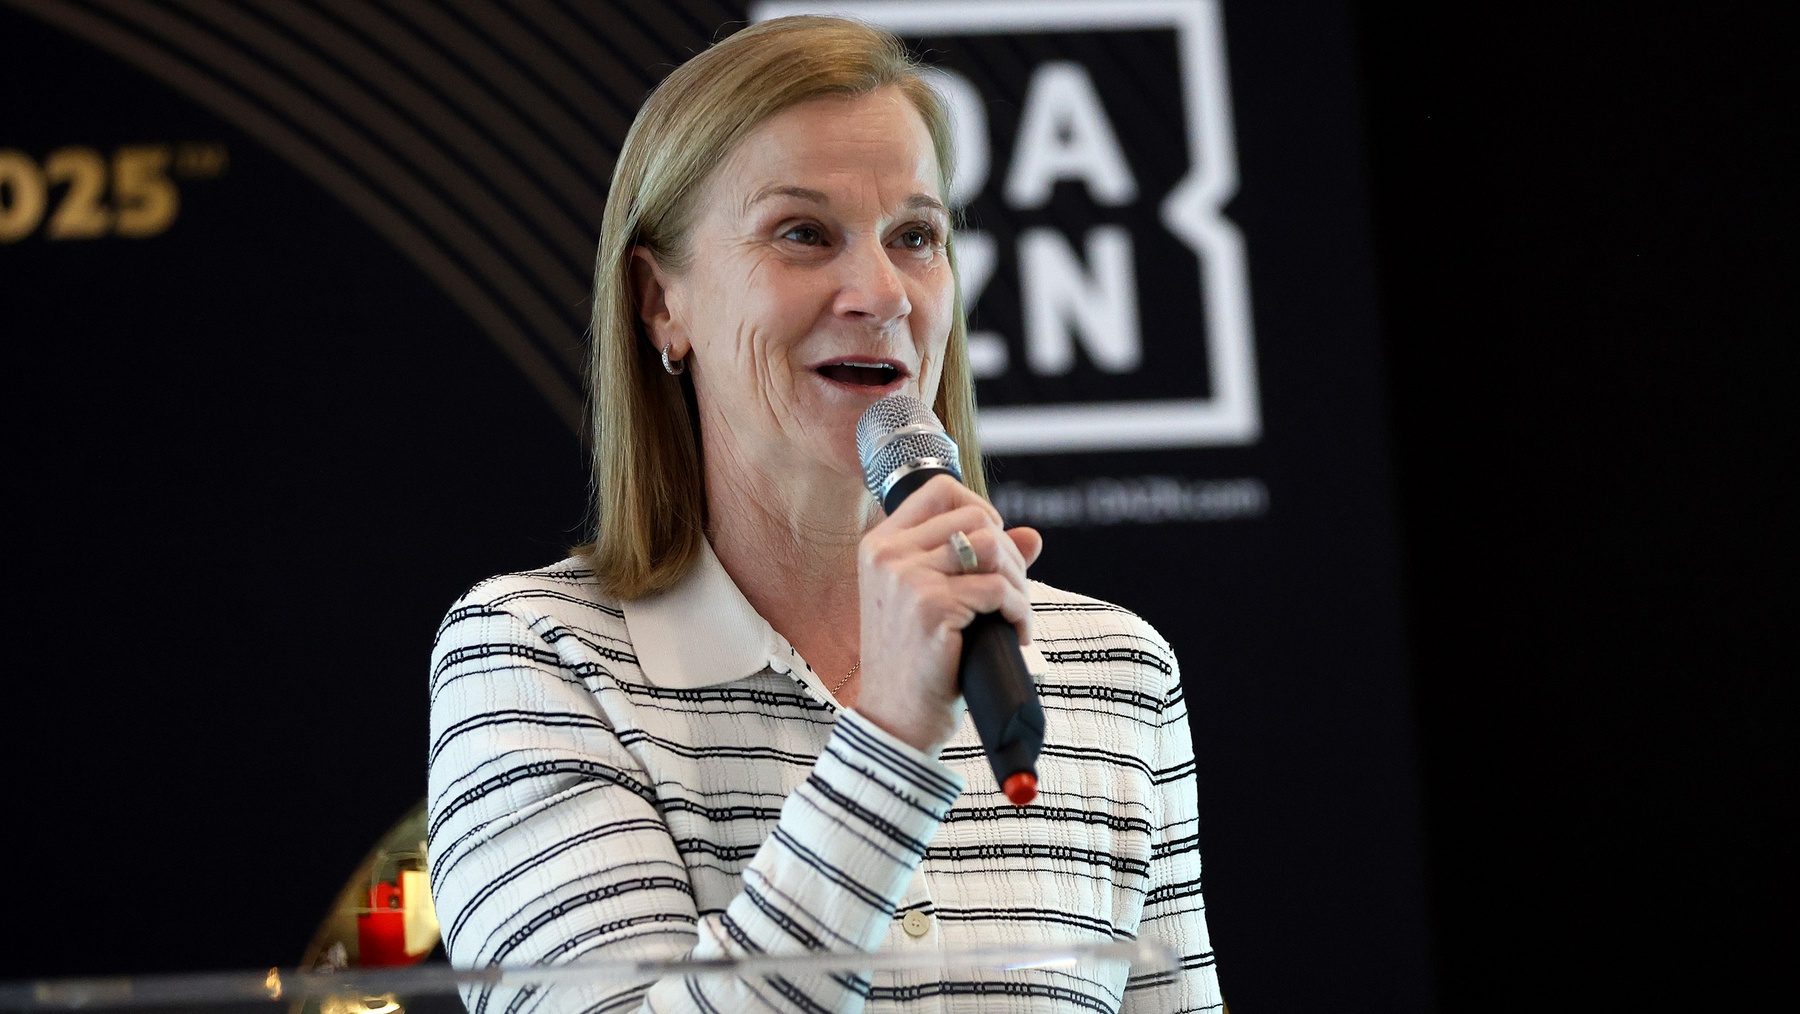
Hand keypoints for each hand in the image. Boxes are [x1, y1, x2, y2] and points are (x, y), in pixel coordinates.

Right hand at [854, 474, 1043, 754]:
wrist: (895, 721)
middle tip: (1011, 594)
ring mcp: (907, 579)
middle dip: (1008, 553)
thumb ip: (977, 562)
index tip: (993, 550)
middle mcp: (887, 554)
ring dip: (1017, 580)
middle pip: (976, 516)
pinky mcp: (932, 607)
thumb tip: (1032, 536)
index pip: (940, 490)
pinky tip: (1016, 634)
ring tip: (1015, 612)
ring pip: (991, 545)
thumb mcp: (936, 602)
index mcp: (879, 546)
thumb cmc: (917, 663)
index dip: (980, 508)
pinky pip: (999, 589)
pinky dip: (1020, 611)